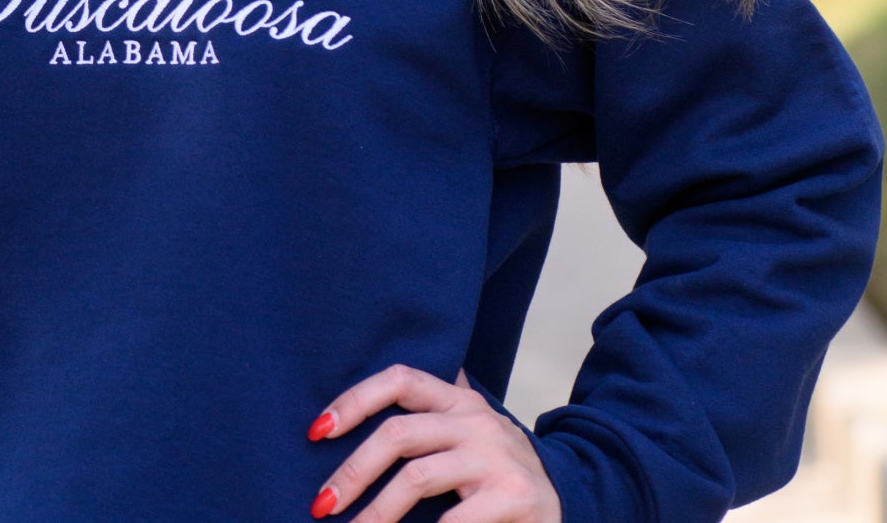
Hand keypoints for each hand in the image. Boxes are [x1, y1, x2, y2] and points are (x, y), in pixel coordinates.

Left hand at [306, 365, 560, 521]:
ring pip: (416, 478)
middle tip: (322, 504)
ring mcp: (495, 457)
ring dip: (376, 514)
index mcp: (458, 400)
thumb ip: (431, 414)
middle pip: (399, 433)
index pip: (400, 379)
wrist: (570, 496)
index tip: (316, 431)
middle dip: (353, 470)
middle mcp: (475, 420)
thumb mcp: (469, 431)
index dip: (354, 399)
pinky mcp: (512, 495)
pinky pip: (453, 521)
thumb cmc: (500, 468)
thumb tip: (363, 404)